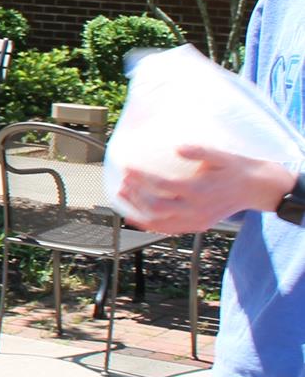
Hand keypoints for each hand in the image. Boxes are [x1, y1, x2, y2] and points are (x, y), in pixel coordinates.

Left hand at [115, 145, 291, 233]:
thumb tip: (178, 147)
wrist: (255, 188)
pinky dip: (149, 224)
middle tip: (122, 181)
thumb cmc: (234, 168)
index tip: (127, 167)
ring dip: (136, 210)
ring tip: (122, 196)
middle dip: (134, 194)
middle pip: (155, 207)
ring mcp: (196, 220)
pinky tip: (134, 215)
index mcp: (199, 190)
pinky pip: (168, 229)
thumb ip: (199, 151)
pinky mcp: (197, 226)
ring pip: (158, 222)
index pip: (161, 186)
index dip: (141, 177)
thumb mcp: (220, 155)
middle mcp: (196, 209)